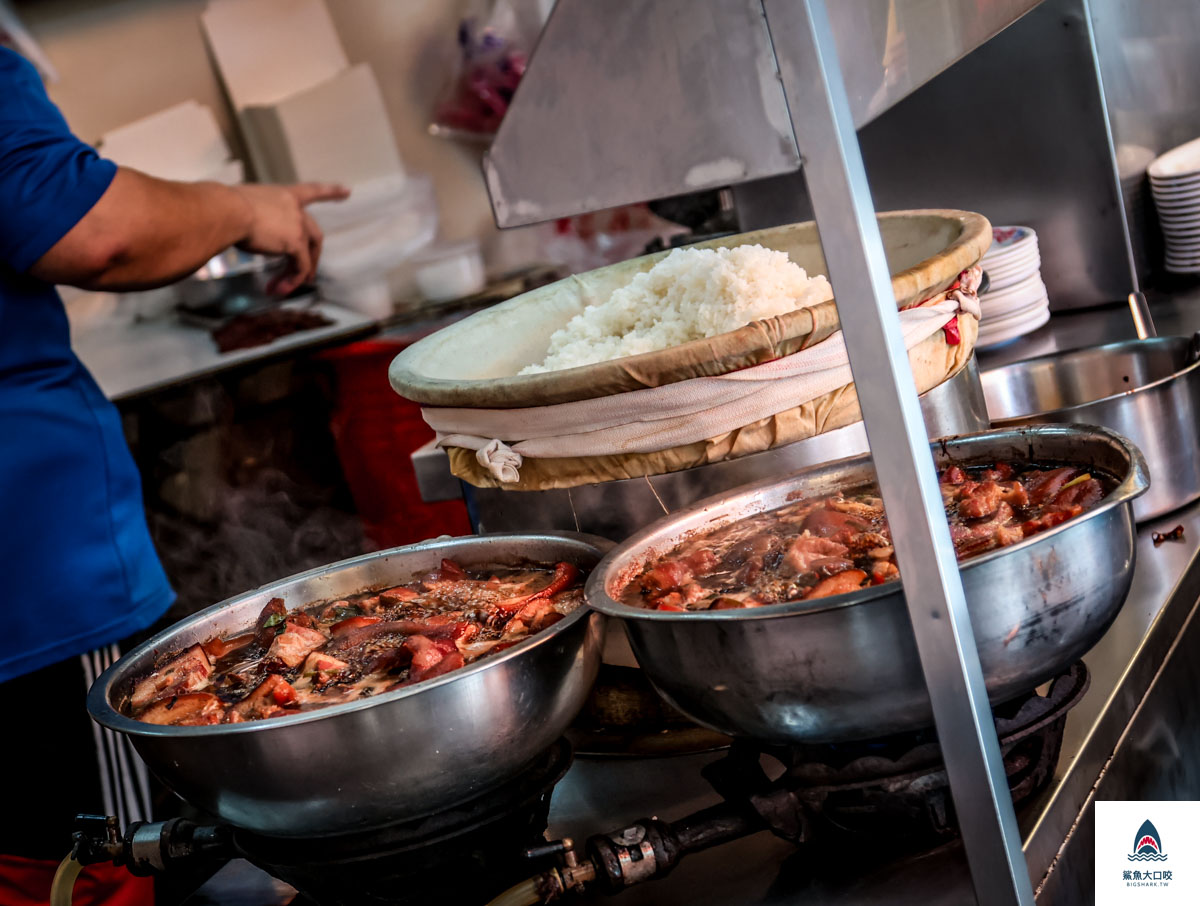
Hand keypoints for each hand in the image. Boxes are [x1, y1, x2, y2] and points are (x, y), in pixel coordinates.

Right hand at [233, 182, 349, 295]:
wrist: (226, 210)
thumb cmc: (225, 206)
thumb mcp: (244, 207)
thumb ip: (256, 218)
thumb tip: (247, 231)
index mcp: (284, 195)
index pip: (312, 191)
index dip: (331, 191)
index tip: (348, 191)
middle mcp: (295, 209)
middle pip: (315, 234)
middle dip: (313, 255)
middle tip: (308, 273)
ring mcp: (298, 226)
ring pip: (307, 254)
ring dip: (299, 273)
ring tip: (287, 288)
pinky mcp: (295, 244)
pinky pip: (300, 266)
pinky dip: (293, 280)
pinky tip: (281, 289)